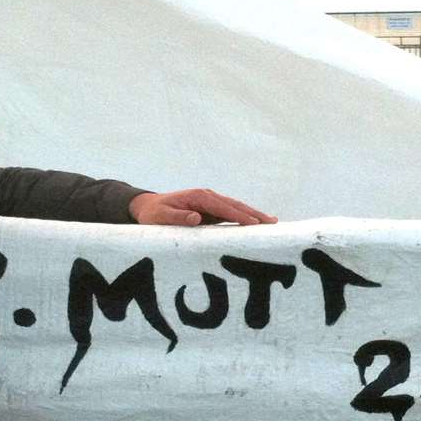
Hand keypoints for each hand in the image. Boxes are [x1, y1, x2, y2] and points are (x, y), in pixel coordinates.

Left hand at [128, 188, 276, 226]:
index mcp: (198, 197)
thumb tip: (197, 218)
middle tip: (273, 223)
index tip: (255, 224)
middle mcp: (207, 196)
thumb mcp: (161, 218)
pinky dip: (244, 217)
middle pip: (235, 204)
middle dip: (254, 213)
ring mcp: (210, 201)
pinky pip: (230, 213)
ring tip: (272, 222)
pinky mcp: (210, 209)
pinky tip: (255, 223)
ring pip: (235, 207)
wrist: (147, 206)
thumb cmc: (153, 214)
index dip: (239, 216)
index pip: (223, 207)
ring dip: (253, 214)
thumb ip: (178, 218)